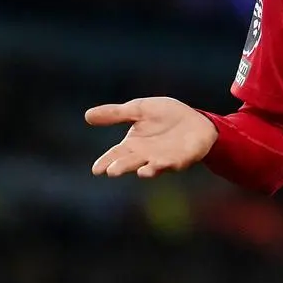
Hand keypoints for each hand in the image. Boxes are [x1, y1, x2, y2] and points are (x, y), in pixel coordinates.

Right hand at [85, 97, 217, 177]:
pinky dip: (166, 166)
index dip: (106, 162)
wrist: (195, 120)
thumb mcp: (139, 109)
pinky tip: (159, 166)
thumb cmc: (165, 116)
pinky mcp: (181, 159)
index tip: (96, 169)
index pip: (115, 155)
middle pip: (130, 163)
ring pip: (151, 167)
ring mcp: (163, 159)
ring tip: (140, 172)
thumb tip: (87, 115)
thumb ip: (116, 114)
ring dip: (146, 170)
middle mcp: (145, 155)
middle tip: (112, 171)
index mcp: (132, 145)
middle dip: (122, 167)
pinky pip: (172, 164)